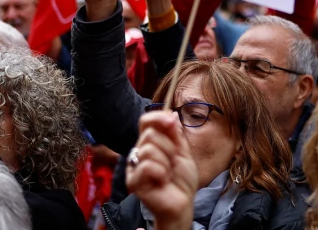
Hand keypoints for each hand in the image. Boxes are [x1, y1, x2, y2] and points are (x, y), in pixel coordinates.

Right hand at [127, 111, 198, 229]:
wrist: (183, 203)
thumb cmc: (182, 180)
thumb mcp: (183, 152)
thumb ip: (175, 134)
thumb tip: (170, 114)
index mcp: (150, 144)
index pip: (145, 122)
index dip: (157, 117)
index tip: (172, 121)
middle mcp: (139, 153)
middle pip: (150, 134)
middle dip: (169, 147)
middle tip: (173, 162)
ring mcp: (134, 167)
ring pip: (149, 149)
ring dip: (166, 161)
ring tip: (168, 173)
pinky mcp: (133, 181)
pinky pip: (147, 165)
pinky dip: (161, 172)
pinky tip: (163, 181)